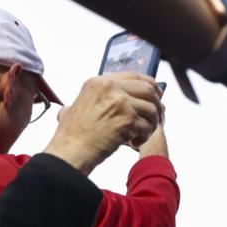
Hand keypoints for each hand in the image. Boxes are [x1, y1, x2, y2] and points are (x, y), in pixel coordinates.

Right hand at [41, 73, 161, 173]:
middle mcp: (110, 88)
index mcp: (99, 82)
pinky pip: (148, 126)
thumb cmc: (73, 134)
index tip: (157, 94)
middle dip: (156, 104)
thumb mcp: (76, 105)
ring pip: (151, 109)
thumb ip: (91, 97)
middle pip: (148, 89)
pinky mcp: (128, 119)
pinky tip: (135, 142)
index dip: (150, 85)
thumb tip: (103, 95)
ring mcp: (121, 103)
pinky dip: (145, 136)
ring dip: (152, 123)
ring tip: (142, 133)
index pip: (134, 75)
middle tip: (157, 116)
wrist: (70, 151)